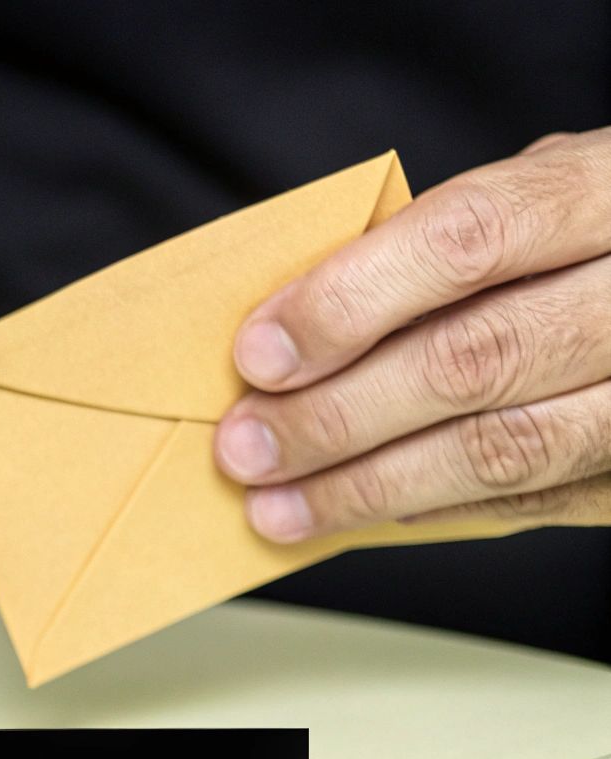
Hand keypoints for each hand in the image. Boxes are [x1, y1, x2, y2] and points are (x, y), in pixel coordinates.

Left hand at [214, 129, 610, 540]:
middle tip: (245, 447)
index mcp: (606, 192)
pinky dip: (435, 505)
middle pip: (473, 359)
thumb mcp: (543, 189)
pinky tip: (364, 508)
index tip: (260, 353)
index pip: (467, 240)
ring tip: (276, 507)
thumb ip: (443, 241)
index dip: (349, 300)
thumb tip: (299, 321)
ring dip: (367, 486)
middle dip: (336, 415)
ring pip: (502, 449)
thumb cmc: (602, 227)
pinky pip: (537, 499)